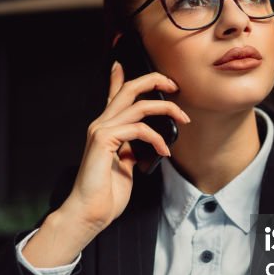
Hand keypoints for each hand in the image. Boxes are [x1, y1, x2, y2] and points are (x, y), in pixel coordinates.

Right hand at [58, 61, 190, 234]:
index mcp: (105, 128)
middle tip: (175, 85)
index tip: (122, 61)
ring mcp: (100, 130)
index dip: (117, 76)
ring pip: (138, 105)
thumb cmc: (106, 194)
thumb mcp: (124, 165)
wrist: (90, 212)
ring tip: (183, 119)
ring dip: (166, 109)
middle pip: (129, 89)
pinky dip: (157, 138)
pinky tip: (164, 151)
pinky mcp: (103, 140)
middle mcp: (101, 124)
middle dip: (155, 80)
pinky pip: (138, 129)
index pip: (113, 95)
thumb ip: (130, 148)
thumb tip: (143, 142)